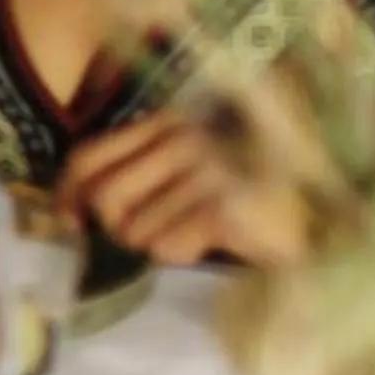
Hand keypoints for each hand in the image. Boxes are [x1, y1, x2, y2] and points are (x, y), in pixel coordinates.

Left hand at [56, 111, 304, 266]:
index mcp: (165, 122)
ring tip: (191, 230)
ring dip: (157, 243)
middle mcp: (185, 138)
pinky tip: (209, 239)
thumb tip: (65, 211)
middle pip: (105, 199)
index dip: (65, 194)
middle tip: (150, 232)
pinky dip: (183, 252)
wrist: (309, 213)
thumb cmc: (233, 191)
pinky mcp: (227, 205)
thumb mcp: (176, 170)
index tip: (68, 221)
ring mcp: (209, 169)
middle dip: (118, 229)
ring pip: (136, 231)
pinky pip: (169, 247)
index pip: (87, 157)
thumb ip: (127, 175)